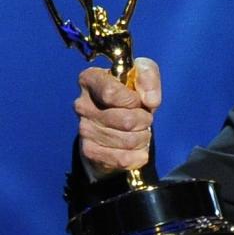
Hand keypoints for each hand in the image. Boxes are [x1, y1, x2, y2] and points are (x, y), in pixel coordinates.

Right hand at [75, 56, 161, 176]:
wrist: (117, 125)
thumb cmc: (129, 96)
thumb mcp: (141, 76)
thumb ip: (148, 76)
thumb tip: (150, 100)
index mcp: (90, 80)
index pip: (111, 93)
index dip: (133, 100)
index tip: (138, 100)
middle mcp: (82, 105)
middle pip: (126, 120)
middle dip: (144, 121)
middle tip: (144, 118)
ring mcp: (84, 130)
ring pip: (128, 141)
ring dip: (143, 137)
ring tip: (140, 132)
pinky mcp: (90, 152)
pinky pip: (123, 158)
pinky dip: (138, 155)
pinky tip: (136, 147)